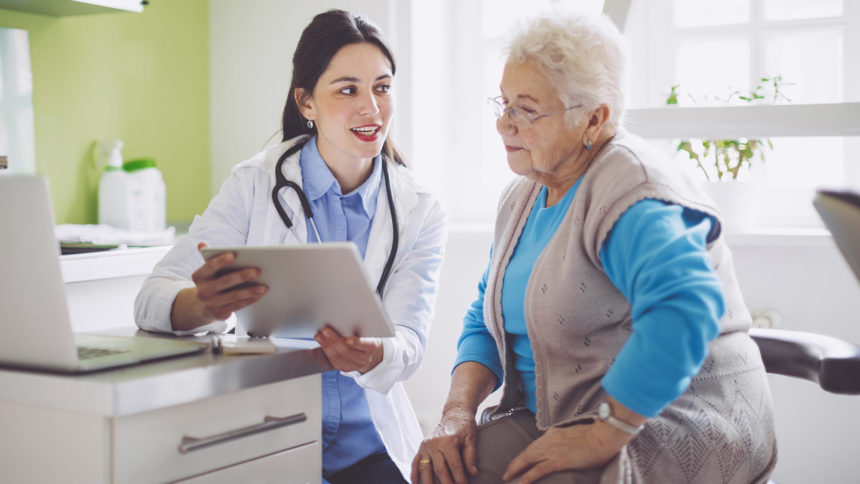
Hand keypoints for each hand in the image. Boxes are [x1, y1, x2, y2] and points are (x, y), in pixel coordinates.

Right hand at [191, 242, 266, 320]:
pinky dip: (249, 300)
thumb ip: (209, 257)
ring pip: (234, 296)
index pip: (210, 267)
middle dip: (242, 276)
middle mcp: (203, 290)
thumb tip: (202, 244)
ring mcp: (211, 303)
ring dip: (250, 291)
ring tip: (264, 286)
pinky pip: (237, 306)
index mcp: (199, 276)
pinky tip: (259, 294)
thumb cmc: (210, 282)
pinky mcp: (219, 313)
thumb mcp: (206, 271)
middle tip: (257, 271)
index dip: (221, 261)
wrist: (200, 306)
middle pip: (225, 282)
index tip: (233, 255)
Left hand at [314, 326, 382, 372]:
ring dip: (327, 345)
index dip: (356, 342)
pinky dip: (326, 350)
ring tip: (319, 335)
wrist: (367, 351)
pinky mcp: (345, 368)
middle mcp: (364, 359)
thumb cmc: (366, 335)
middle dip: (335, 340)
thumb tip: (344, 318)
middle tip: (326, 330)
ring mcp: (355, 366)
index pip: (365, 345)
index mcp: (372, 347)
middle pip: (348, 351)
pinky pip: (334, 360)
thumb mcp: (367, 330)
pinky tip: (321, 341)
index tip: (347, 339)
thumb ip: (359, 326)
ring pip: (338, 357)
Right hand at [411, 406, 478, 483]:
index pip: (454, 466)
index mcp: (448, 441)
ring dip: (428, 483)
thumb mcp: (471, 438)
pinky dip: (414, 474)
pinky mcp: (421, 447)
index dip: (460, 479)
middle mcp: (434, 444)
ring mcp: (426, 446)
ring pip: (425, 469)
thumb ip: (471, 456)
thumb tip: (473, 473)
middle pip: (440, 470)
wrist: (454, 413)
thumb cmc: (465, 425)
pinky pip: (416, 463)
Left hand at [502, 420, 631, 483]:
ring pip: (528, 460)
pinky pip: (538, 470)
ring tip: (508, 476)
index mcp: (553, 434)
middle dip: (516, 463)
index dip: (526, 454)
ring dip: (516, 469)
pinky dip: (528, 476)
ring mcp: (552, 450)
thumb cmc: (595, 436)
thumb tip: (564, 448)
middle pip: (527, 452)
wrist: (603, 436)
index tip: (520, 460)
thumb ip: (565, 441)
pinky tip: (521, 482)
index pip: (534, 445)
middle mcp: (549, 440)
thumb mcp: (574, 435)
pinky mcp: (558, 461)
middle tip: (507, 472)